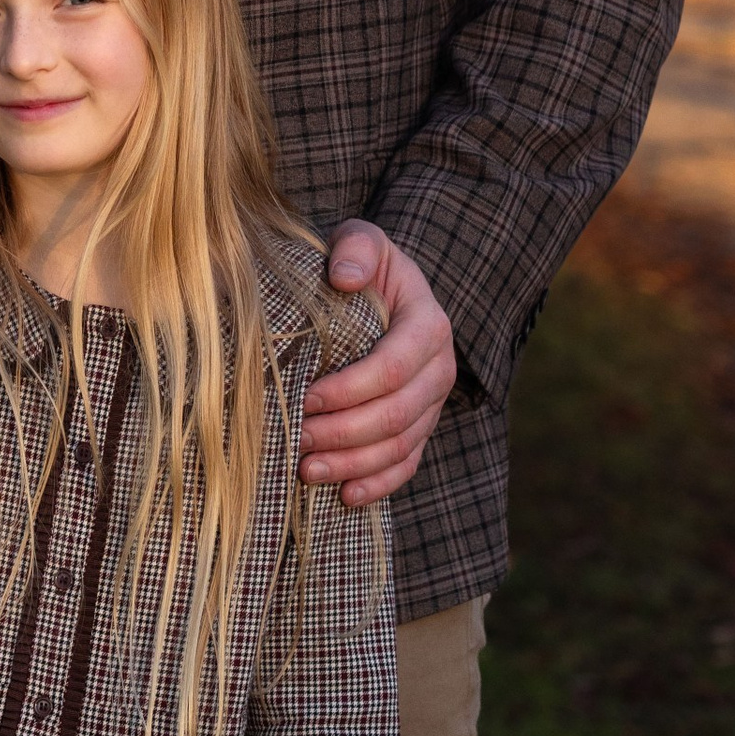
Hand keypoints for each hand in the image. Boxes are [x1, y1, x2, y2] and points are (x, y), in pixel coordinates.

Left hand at [303, 224, 455, 505]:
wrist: (382, 290)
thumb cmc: (362, 265)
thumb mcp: (361, 239)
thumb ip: (356, 248)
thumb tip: (346, 277)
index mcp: (427, 325)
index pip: (393, 367)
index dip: (350, 388)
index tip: (305, 396)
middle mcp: (438, 370)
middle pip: (397, 415)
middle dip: (344, 433)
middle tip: (296, 439)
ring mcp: (431, 404)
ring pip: (400, 446)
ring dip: (354, 465)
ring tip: (306, 471)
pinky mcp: (419, 428)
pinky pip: (406, 466)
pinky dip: (377, 484)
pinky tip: (343, 496)